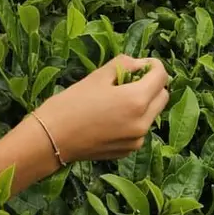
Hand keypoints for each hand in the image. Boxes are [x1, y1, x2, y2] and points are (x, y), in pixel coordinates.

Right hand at [32, 55, 169, 162]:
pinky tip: (111, 117)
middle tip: (130, 79)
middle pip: (162, 96)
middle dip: (152, 85)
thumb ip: (124, 65)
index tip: (141, 64)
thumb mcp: (97, 76)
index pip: (161, 76)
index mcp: (136, 100)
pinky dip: (133, 120)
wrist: (51, 139)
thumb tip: (140, 64)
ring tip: (117, 99)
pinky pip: (139, 130)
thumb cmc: (71, 103)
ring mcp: (137, 140)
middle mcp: (143, 123)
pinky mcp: (128, 151)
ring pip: (152, 114)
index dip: (154, 65)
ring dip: (143, 103)